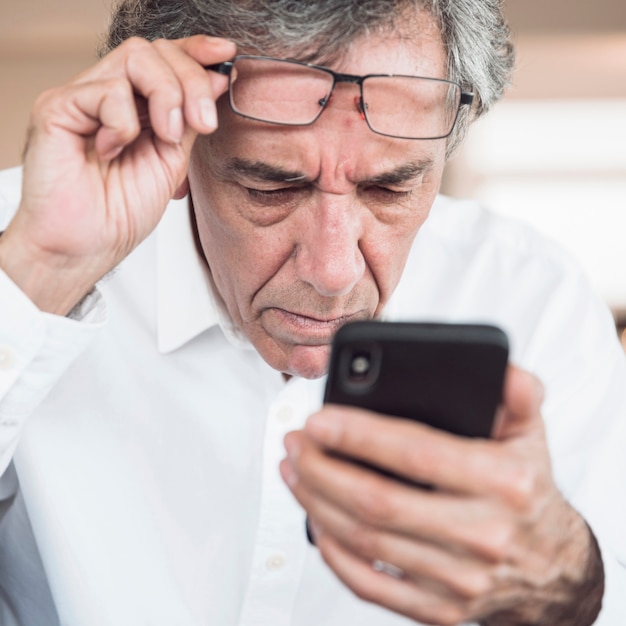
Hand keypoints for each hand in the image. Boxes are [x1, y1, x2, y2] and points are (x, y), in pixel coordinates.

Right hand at [0, 35, 235, 314]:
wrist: (87, 247)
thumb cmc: (121, 213)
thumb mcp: (172, 162)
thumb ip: (189, 120)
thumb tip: (216, 79)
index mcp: (133, 106)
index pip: (164, 58)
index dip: (195, 51)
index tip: (227, 55)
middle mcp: (106, 95)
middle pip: (154, 51)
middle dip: (190, 81)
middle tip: (204, 122)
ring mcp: (81, 99)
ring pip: (135, 57)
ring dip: (165, 96)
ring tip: (165, 137)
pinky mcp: (57, 108)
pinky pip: (106, 90)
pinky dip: (124, 123)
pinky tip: (113, 150)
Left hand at [281, 366, 602, 624]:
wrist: (553, 567)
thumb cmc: (527, 492)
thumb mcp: (530, 434)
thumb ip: (516, 393)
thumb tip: (499, 367)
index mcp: (504, 482)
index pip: (416, 452)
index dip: (359, 435)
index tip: (318, 420)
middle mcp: (482, 534)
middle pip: (377, 502)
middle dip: (321, 468)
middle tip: (295, 442)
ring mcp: (460, 580)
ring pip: (365, 541)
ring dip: (316, 502)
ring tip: (293, 470)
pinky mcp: (439, 610)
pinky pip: (369, 585)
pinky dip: (333, 552)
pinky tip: (315, 519)